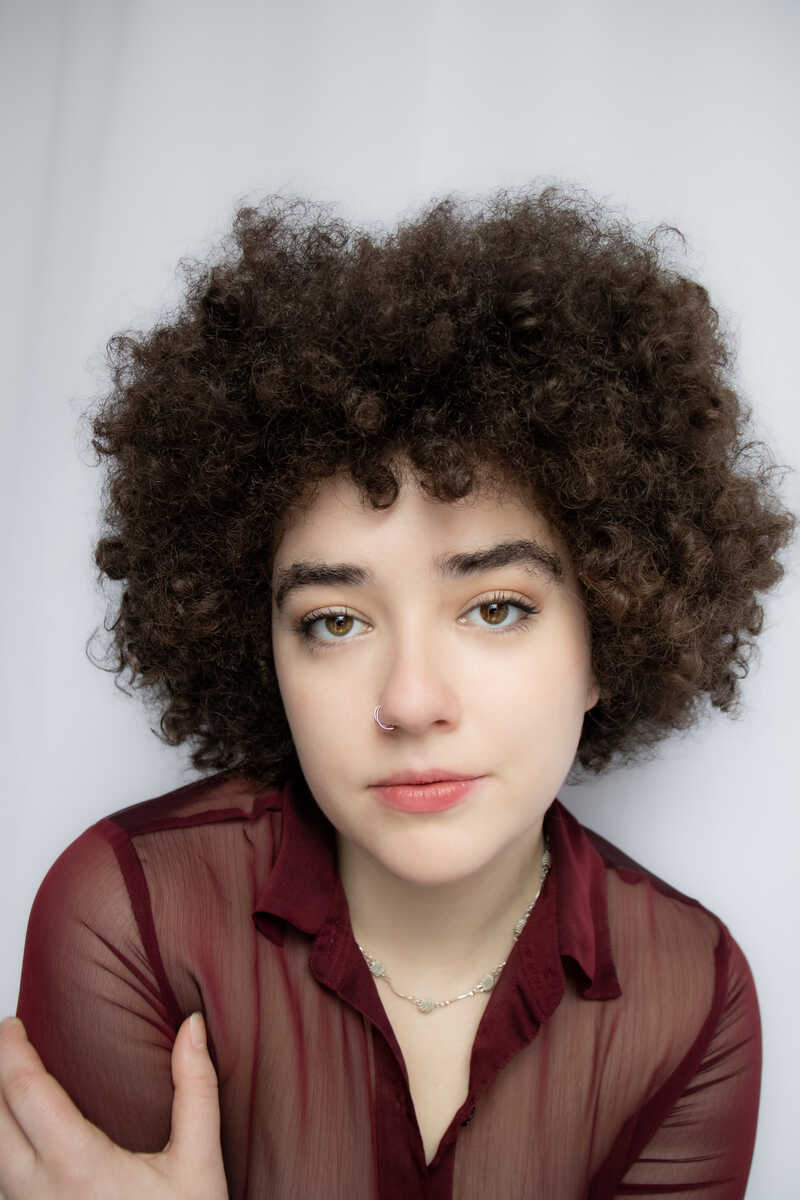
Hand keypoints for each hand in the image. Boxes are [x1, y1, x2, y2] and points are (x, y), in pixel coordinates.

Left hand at [0, 1012, 228, 1198]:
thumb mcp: (198, 1165)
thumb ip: (195, 1088)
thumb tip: (191, 1026)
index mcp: (78, 1166)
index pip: (23, 1091)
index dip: (11, 1050)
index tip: (13, 1026)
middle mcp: (39, 1194)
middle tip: (9, 1045)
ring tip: (14, 1090)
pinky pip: (4, 1189)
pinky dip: (6, 1157)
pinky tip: (24, 1145)